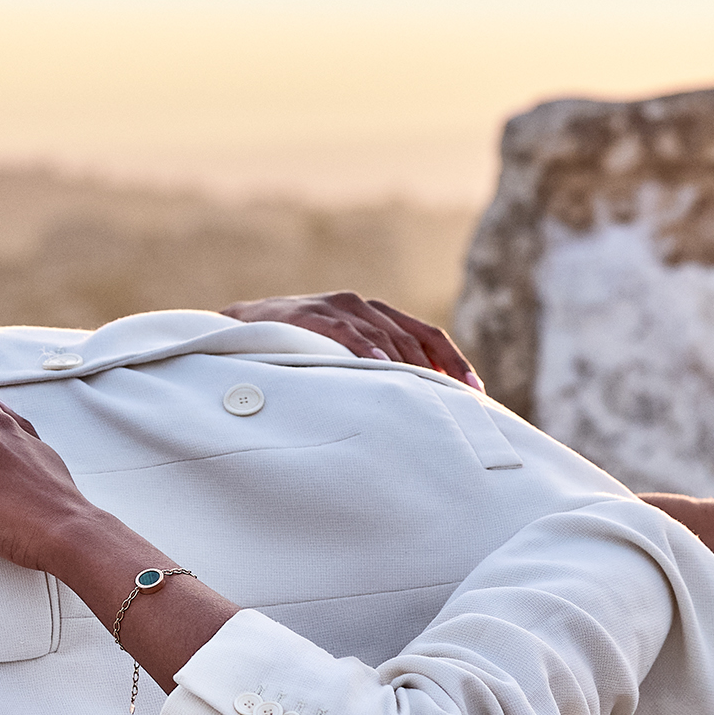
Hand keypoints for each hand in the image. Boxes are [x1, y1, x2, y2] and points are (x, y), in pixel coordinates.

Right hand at [219, 291, 479, 387]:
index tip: (475, 394)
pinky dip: (366, 349)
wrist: (238, 329)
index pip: (428, 335)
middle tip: (456, 404)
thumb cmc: (294, 351)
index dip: (455, 362)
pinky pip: (346, 332)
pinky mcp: (311, 315)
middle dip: (438, 371)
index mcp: (376, 315)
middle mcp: (362, 306)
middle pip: (413, 338)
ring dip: (408, 366)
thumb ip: (374, 370)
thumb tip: (413, 408)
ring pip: (385, 336)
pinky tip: (380, 369)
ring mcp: (337, 307)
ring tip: (428, 393)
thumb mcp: (341, 357)